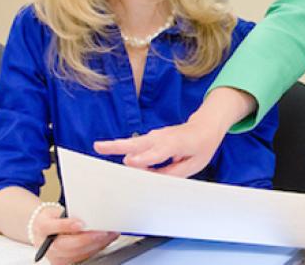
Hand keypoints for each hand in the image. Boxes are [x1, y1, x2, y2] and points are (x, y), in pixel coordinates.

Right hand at [31, 207, 117, 264]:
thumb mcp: (56, 210)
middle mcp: (47, 245)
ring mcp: (56, 256)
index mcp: (43, 227)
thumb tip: (88, 213)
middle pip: (67, 245)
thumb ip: (68, 213)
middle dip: (88, 239)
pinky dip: (96, 248)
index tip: (80, 223)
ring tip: (110, 235)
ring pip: (77, 254)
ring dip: (96, 245)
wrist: (43, 232)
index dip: (67, 226)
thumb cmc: (51, 219)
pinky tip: (105, 241)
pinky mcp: (64, 262)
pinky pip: (82, 257)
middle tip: (102, 232)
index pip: (53, 227)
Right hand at [93, 118, 223, 176]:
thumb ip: (172, 173)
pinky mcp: (151, 137)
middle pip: (139, 142)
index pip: (158, 152)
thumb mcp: (193, 165)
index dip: (144, 158)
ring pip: (134, 142)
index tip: (129, 162)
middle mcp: (163, 138)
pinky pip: (137, 144)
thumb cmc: (201, 146)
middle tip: (99, 146)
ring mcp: (156, 136)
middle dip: (119, 145)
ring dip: (117, 145)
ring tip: (99, 147)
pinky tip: (110, 150)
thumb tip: (151, 179)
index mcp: (177, 144)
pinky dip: (124, 147)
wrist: (205, 126)